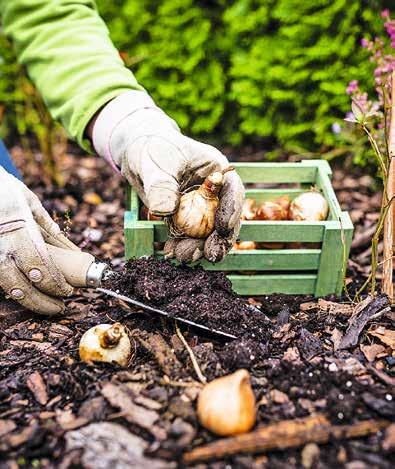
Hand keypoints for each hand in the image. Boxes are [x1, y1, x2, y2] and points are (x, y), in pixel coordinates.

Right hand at [0, 168, 87, 314]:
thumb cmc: (5, 191)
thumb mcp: (31, 203)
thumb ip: (50, 229)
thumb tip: (72, 252)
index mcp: (18, 228)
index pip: (39, 263)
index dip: (54, 282)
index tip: (67, 290)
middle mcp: (1, 244)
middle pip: (19, 284)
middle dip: (40, 301)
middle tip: (58, 307)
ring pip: (6, 286)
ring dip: (28, 299)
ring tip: (46, 305)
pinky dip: (13, 288)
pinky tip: (26, 292)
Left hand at [92, 91, 244, 262]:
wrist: (136, 151)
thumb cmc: (150, 147)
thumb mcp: (154, 163)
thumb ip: (161, 186)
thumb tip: (165, 210)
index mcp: (216, 171)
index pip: (233, 191)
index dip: (232, 210)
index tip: (223, 228)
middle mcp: (214, 192)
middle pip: (225, 218)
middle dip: (219, 239)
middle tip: (211, 255)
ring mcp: (201, 208)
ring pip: (208, 232)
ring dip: (199, 247)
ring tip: (184, 256)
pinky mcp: (186, 219)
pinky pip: (188, 236)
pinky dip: (181, 246)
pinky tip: (172, 253)